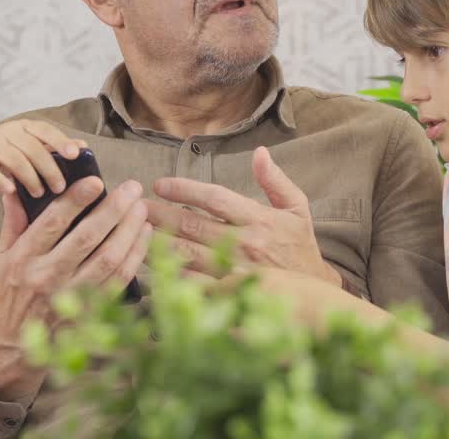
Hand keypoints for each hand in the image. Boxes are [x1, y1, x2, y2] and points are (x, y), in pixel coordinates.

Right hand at [0, 119, 85, 196]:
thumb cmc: (6, 157)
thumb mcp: (30, 149)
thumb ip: (54, 148)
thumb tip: (83, 147)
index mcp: (24, 126)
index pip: (45, 130)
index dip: (60, 141)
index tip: (75, 155)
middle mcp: (7, 131)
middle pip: (33, 148)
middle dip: (49, 169)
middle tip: (60, 188)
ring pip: (15, 160)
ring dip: (30, 179)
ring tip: (39, 194)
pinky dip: (2, 181)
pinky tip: (12, 191)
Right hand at [0, 176, 150, 399]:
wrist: (14, 344)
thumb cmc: (11, 291)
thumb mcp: (2, 255)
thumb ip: (14, 220)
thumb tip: (17, 187)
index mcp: (23, 258)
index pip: (52, 223)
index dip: (75, 200)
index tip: (95, 180)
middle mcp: (47, 276)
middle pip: (86, 238)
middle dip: (113, 210)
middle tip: (133, 188)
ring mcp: (70, 296)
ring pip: (108, 259)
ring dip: (130, 231)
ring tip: (142, 208)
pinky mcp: (90, 311)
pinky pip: (119, 280)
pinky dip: (136, 256)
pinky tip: (145, 235)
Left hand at [148, 146, 341, 285]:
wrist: (313, 295)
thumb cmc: (300, 247)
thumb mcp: (297, 208)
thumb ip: (276, 180)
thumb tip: (260, 152)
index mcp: (259, 219)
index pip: (214, 198)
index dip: (184, 189)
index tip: (160, 184)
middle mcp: (244, 244)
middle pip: (191, 225)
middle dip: (159, 213)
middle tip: (135, 205)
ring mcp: (234, 272)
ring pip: (185, 255)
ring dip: (157, 242)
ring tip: (135, 231)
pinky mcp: (228, 296)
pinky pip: (190, 285)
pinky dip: (169, 275)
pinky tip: (150, 266)